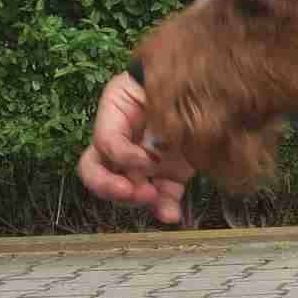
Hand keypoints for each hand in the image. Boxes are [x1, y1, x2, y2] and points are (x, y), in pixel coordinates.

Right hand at [76, 73, 194, 224]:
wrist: (195, 85)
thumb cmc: (165, 82)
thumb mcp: (147, 90)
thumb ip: (148, 116)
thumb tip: (153, 151)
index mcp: (112, 124)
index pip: (102, 147)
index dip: (121, 158)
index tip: (146, 159)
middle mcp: (124, 148)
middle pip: (102, 177)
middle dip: (115, 189)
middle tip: (138, 191)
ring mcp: (146, 164)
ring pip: (130, 191)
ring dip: (140, 201)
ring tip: (157, 202)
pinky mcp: (169, 175)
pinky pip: (162, 197)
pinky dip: (165, 209)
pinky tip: (172, 216)